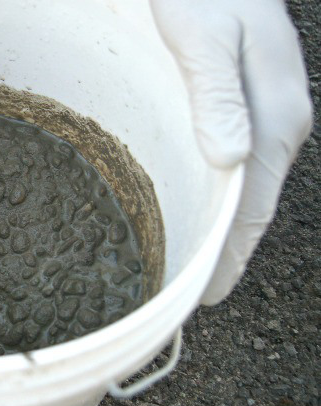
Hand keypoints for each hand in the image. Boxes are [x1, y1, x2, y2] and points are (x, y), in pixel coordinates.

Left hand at [150, 0, 312, 304]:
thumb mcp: (203, 40)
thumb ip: (217, 97)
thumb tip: (230, 159)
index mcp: (274, 117)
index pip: (253, 206)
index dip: (232, 254)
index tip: (206, 295)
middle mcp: (278, 124)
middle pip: (254, 207)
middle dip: (230, 253)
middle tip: (196, 296)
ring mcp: (267, 118)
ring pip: (248, 191)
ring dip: (226, 231)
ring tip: (198, 268)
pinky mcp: (251, 109)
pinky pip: (241, 169)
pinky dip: (224, 200)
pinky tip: (204, 213)